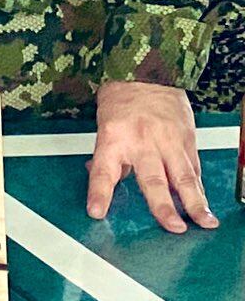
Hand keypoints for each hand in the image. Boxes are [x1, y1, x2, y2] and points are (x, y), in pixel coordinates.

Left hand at [87, 81, 216, 232]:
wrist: (147, 73)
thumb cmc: (121, 99)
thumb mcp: (104, 126)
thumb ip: (109, 159)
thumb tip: (101, 184)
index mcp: (113, 138)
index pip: (102, 172)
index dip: (99, 193)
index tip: (97, 212)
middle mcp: (142, 142)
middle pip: (153, 180)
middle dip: (163, 206)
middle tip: (173, 227)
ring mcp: (168, 141)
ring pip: (184, 176)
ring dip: (195, 202)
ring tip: (204, 222)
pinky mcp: (187, 139)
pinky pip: (193, 167)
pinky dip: (198, 186)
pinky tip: (203, 202)